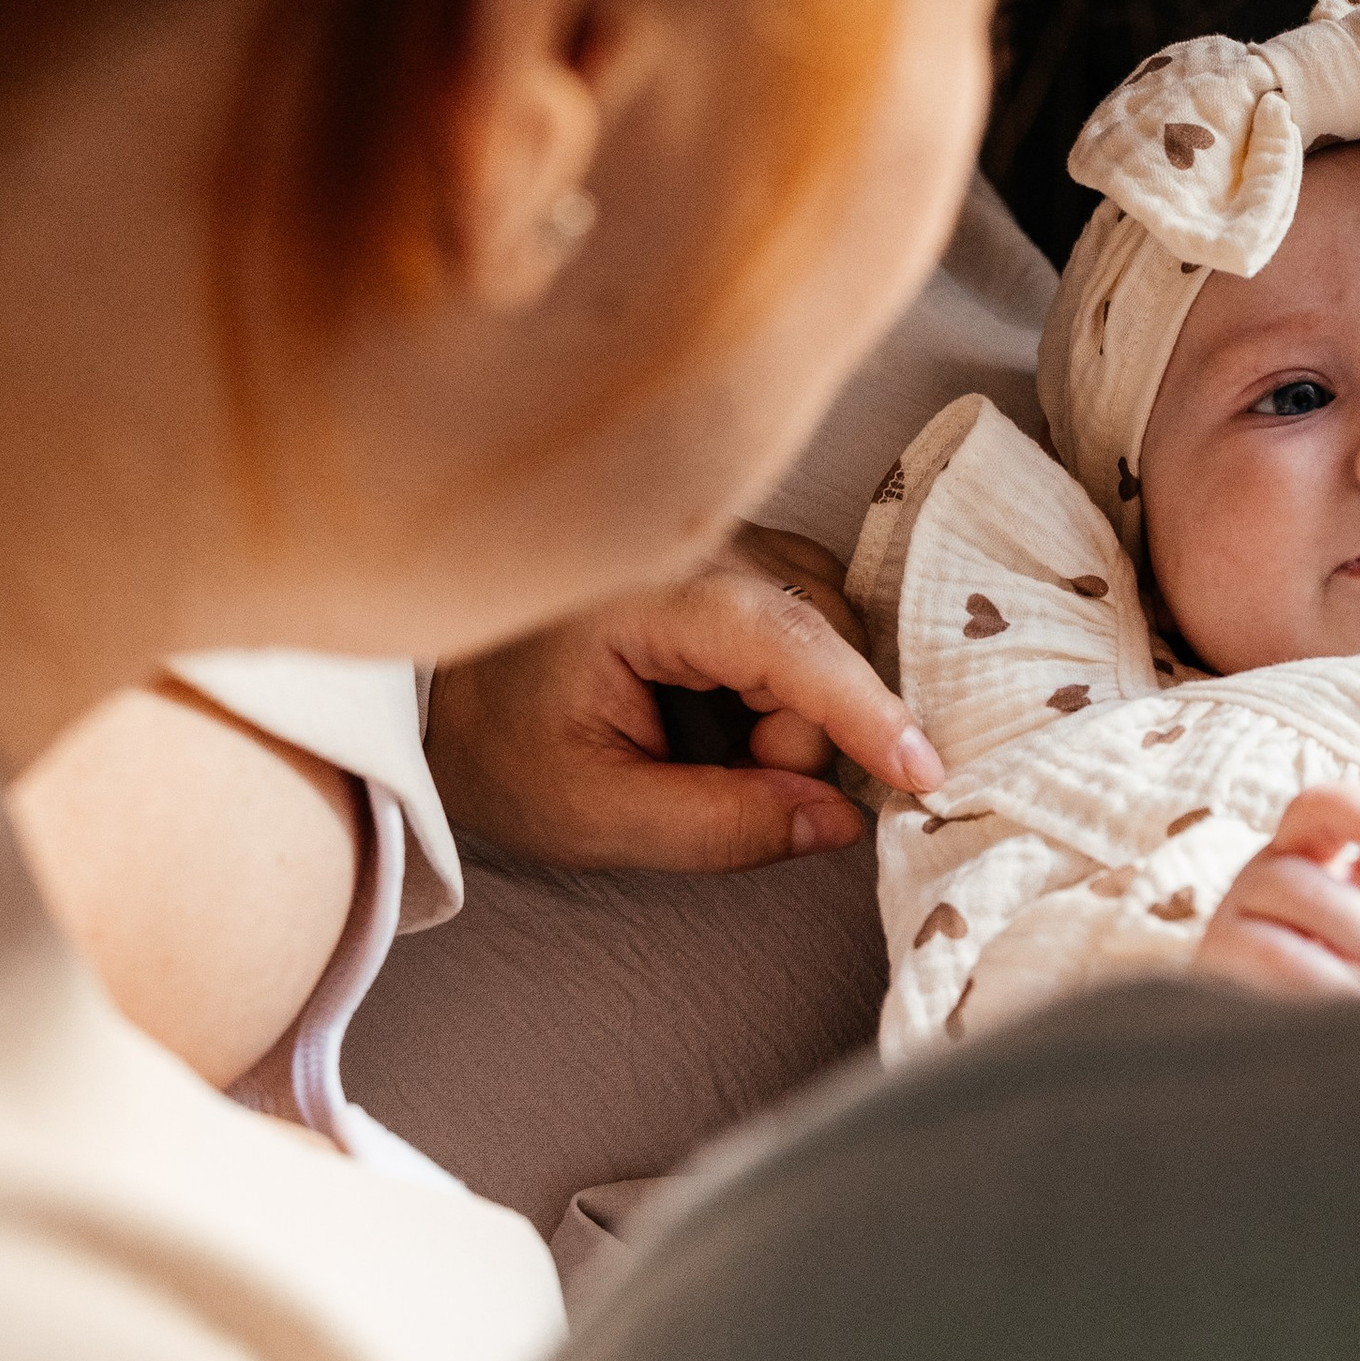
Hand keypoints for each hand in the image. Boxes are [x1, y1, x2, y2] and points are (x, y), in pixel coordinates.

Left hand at [426, 524, 942, 872]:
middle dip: (801, 732)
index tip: (926, 775)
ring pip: (827, 618)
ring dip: (799, 702)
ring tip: (718, 747)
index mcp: (652, 596)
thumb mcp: (589, 811)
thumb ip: (716, 825)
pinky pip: (810, 605)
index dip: (865, 714)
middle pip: (824, 636)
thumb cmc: (497, 741)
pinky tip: (737, 707)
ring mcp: (721, 534)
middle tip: (727, 785)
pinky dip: (796, 670)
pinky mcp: (732, 546)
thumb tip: (837, 822)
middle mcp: (701, 544)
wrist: (433, 678)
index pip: (793, 645)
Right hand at [1194, 785, 1359, 997]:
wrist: (1304, 1032)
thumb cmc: (1350, 960)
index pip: (1320, 805)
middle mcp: (1260, 873)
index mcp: (1303, 847)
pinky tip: (1344, 1007)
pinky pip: (1274, 960)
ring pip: (1288, 914)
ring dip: (1351, 955)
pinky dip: (1324, 985)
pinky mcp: (1218, 961)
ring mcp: (1230, 917)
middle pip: (1306, 874)